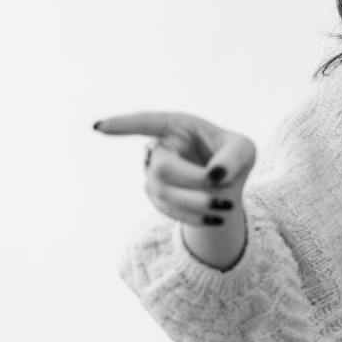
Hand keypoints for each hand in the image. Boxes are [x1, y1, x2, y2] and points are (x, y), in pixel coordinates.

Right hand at [95, 111, 257, 268]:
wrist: (226, 185)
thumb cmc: (232, 156)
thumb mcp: (243, 150)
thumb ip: (234, 157)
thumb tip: (215, 175)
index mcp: (176, 126)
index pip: (146, 122)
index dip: (123, 125)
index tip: (98, 128)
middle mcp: (159, 148)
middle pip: (162, 168)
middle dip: (193, 180)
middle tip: (220, 185)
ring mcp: (153, 174)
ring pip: (163, 192)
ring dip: (197, 201)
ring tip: (226, 206)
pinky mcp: (156, 197)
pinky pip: (168, 210)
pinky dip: (194, 216)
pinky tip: (216, 219)